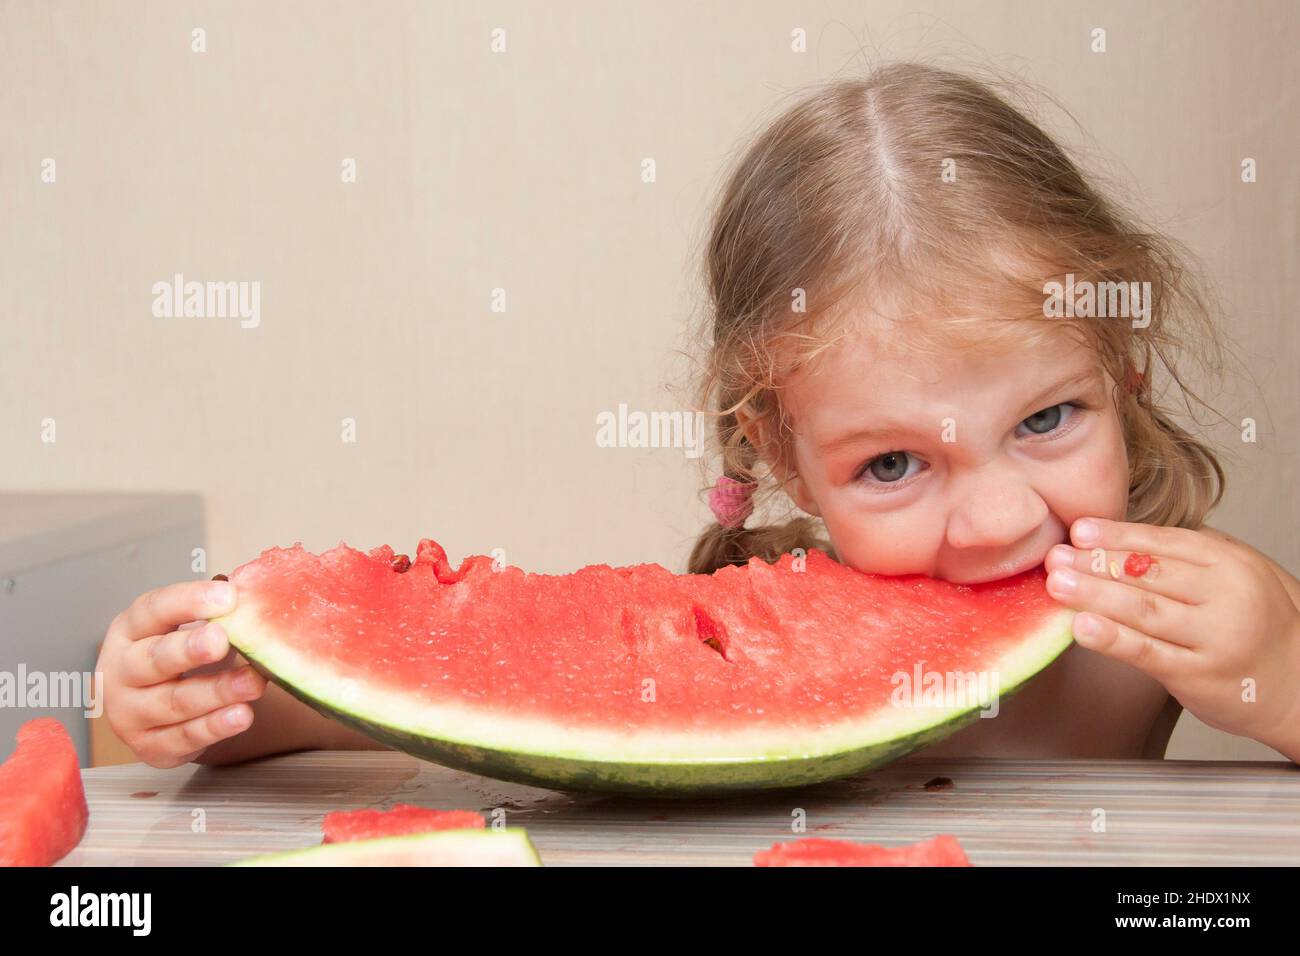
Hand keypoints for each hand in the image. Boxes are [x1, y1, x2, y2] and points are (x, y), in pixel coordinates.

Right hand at [96, 581, 267, 767]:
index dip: (189, 601)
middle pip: (154, 659)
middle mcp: (121, 671)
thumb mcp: (187, 627)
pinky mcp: (149, 746)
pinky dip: (214, 727)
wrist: (152, 708)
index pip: (154, 610)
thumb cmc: (174, 656)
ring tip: (252, 682)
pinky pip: (184, 737)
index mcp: (130, 630)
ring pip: (174, 702)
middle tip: (221, 640)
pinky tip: (241, 715)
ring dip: (216, 692)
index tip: (227, 596)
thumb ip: (215, 615)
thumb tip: (254, 600)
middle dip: (189, 650)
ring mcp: (130, 712)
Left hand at [1044, 518, 1299, 754]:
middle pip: (1149, 574)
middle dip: (1096, 563)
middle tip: (1056, 556)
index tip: (1079, 530)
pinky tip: (1082, 627)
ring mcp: (1213, 638)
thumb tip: (1121, 537)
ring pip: (1144, 610)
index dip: (1117, 536)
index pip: (1164, 543)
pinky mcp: (1199, 677)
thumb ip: (1191, 556)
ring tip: (1058, 584)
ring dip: (1094, 595)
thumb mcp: (1241, 576)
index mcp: (1231, 564)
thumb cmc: (1264, 627)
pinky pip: (1148, 653)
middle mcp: (1226, 597)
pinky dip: (1112, 639)